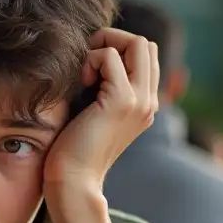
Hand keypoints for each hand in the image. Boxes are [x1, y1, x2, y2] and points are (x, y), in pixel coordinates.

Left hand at [44, 28, 158, 192]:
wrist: (74, 181)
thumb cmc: (74, 147)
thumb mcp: (92, 110)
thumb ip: (101, 86)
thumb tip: (92, 54)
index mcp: (145, 104)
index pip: (145, 55)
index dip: (117, 49)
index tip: (91, 70)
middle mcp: (149, 101)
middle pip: (146, 44)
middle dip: (113, 41)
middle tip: (88, 65)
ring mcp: (139, 101)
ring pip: (137, 42)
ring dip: (105, 46)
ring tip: (86, 74)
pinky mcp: (121, 101)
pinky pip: (110, 56)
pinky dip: (91, 59)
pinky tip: (82, 83)